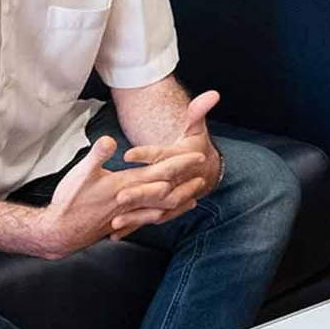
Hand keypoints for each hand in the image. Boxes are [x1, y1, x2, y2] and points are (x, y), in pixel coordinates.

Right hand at [37, 137, 199, 258]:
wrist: (61, 232)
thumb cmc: (70, 201)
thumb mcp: (81, 173)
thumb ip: (98, 155)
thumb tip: (110, 139)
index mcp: (126, 185)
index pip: (161, 172)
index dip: (180, 163)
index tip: (198, 155)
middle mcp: (133, 201)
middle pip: (168, 192)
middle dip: (187, 183)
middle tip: (205, 176)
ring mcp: (129, 214)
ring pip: (162, 209)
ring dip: (180, 202)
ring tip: (194, 196)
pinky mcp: (124, 222)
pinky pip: (150, 220)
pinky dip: (163, 216)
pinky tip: (166, 216)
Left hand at [109, 90, 222, 237]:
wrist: (207, 173)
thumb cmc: (195, 148)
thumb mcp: (196, 128)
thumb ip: (198, 111)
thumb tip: (213, 94)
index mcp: (181, 160)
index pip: (164, 157)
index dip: (148, 155)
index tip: (128, 153)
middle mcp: (178, 181)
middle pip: (159, 188)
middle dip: (140, 193)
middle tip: (120, 196)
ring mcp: (173, 198)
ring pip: (155, 209)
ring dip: (137, 217)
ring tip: (117, 221)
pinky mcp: (165, 209)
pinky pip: (150, 220)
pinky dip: (134, 228)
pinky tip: (116, 234)